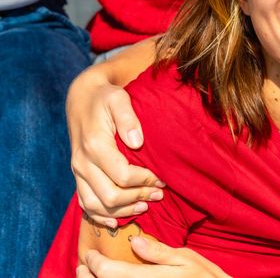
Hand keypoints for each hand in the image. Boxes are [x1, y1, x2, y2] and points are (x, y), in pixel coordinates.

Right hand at [68, 66, 161, 226]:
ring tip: (145, 207)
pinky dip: (101, 217)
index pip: (122, 175)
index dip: (145, 181)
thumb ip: (128, 117)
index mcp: (95, 145)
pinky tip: (118, 221)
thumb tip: (137, 142)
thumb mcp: (119, 98)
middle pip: (110, 196)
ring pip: (96, 205)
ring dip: (122, 211)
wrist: (82, 99)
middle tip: (159, 194)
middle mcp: (83, 163)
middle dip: (138, 198)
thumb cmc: (106, 98)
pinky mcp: (78, 176)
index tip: (162, 178)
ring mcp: (78, 172)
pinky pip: (85, 205)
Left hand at [77, 236, 230, 276]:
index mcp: (149, 277)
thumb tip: (135, 242)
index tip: (89, 254)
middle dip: (86, 277)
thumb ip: (159, 252)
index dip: (93, 262)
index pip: (108, 271)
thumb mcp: (187, 258)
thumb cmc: (204, 277)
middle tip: (82, 266)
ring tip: (90, 276)